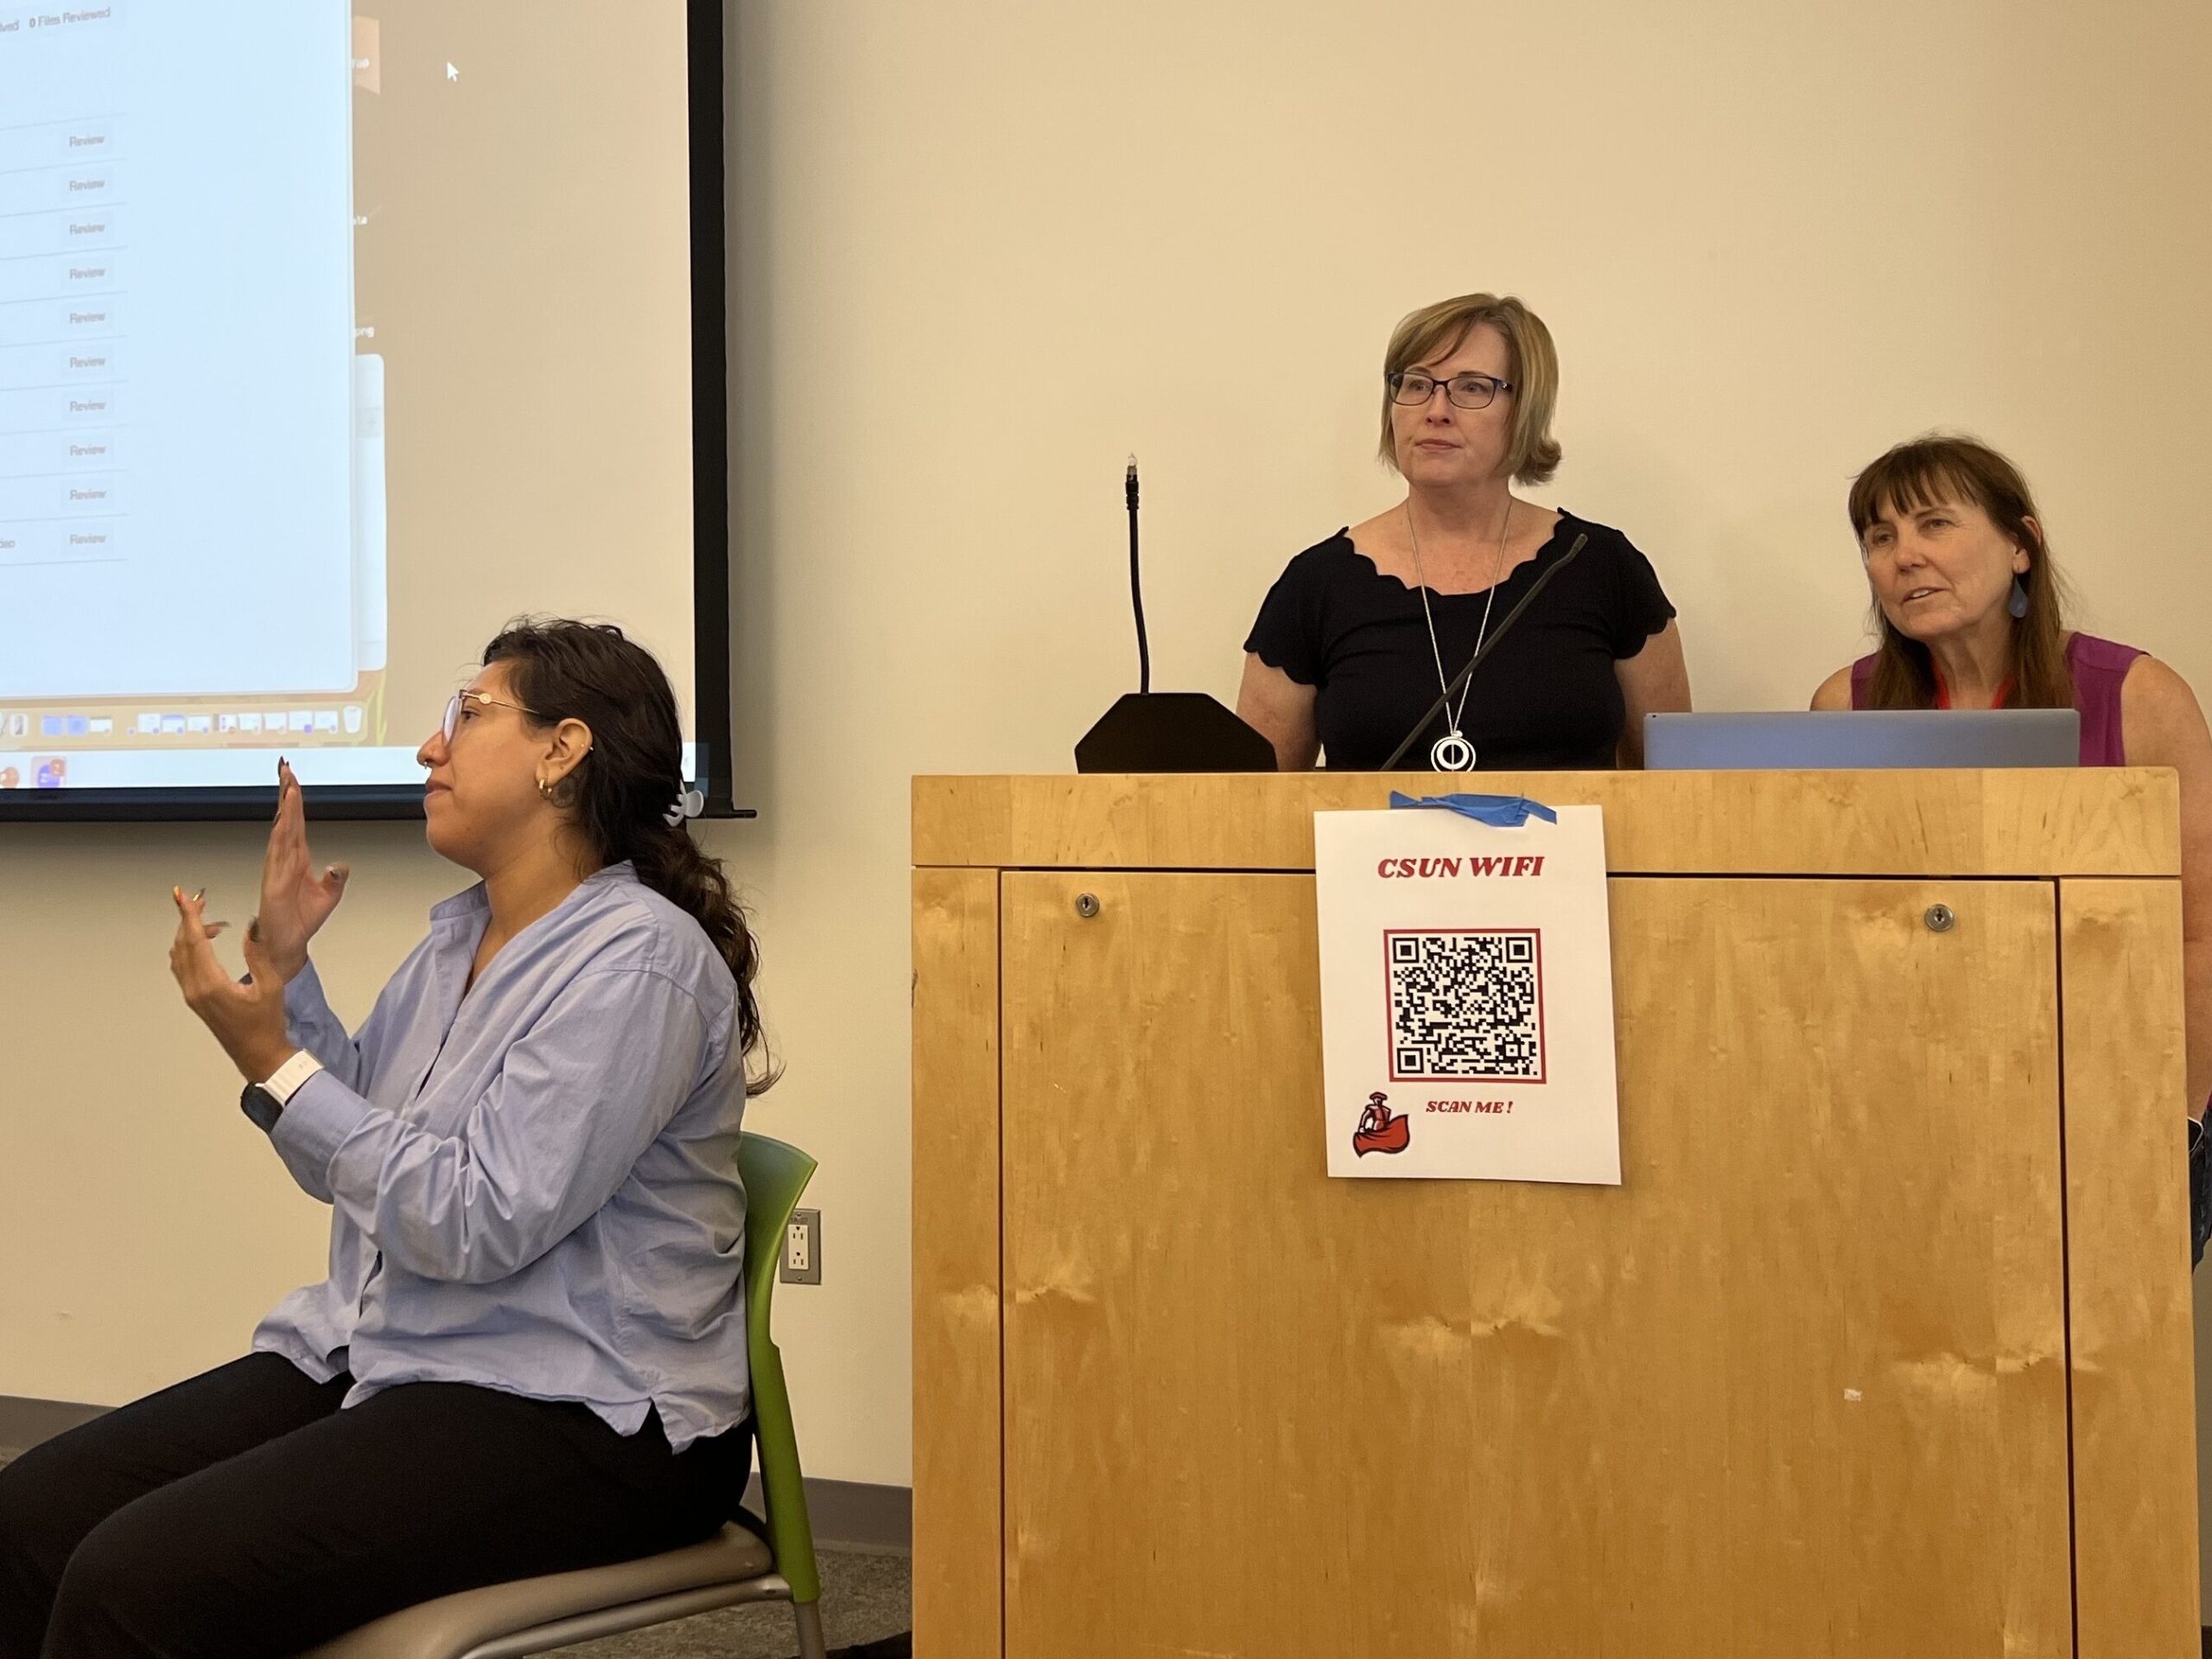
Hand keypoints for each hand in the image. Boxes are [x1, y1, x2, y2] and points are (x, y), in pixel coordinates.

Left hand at [167, 887, 295, 1082]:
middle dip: (189, 920)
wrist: (259, 1054)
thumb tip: (252, 926)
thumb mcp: (270, 986)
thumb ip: (259, 954)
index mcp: (211, 984)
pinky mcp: (195, 999)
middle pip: (183, 945)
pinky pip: (183, 967)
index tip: (185, 897)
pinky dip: (189, 948)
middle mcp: (195, 989)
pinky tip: (206, 943)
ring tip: (210, 921)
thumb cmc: (267, 1024)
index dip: (190, 916)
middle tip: (200, 900)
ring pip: (180, 955)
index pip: (195, 941)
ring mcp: (192, 995)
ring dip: (189, 934)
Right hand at [257, 758, 348, 978]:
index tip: (292, 780)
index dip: (295, 801)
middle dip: (287, 794)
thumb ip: (335, 878)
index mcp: (298, 859)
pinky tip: (283, 821)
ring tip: (287, 787)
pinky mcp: (275, 881)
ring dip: (285, 809)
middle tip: (286, 770)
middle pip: (287, 819)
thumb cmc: (301, 919)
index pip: (297, 823)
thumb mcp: (329, 895)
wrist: (288, 943)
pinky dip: (281, 835)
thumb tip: (340, 864)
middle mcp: (286, 859)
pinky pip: (278, 854)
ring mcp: (278, 868)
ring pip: (282, 831)